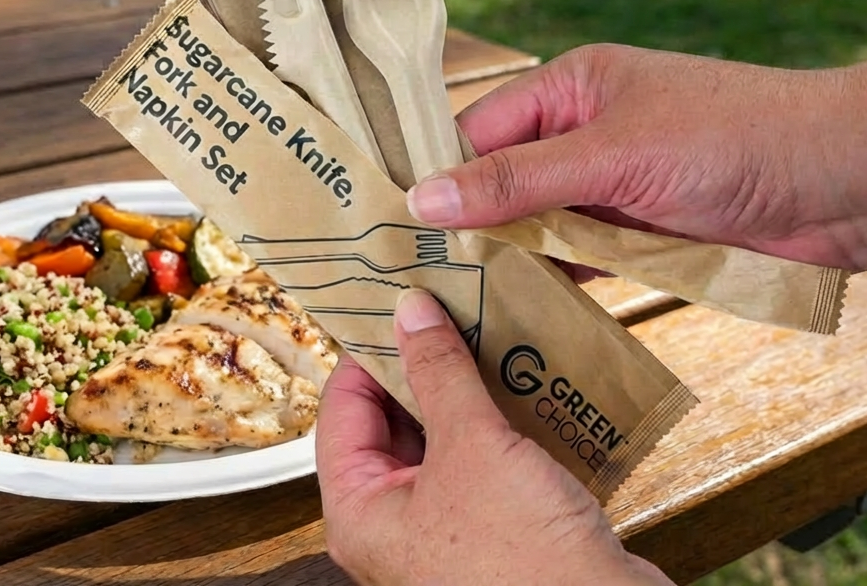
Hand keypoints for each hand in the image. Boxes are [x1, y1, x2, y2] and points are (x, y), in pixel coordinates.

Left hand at [316, 288, 672, 585]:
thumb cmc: (523, 562)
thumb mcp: (472, 447)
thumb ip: (438, 372)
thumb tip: (409, 313)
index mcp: (360, 512)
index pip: (342, 409)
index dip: (368, 353)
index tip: (394, 307)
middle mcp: (391, 524)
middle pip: (389, 421)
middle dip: (419, 367)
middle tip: (441, 314)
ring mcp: (440, 527)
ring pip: (438, 438)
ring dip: (461, 391)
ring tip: (480, 337)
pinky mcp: (488, 528)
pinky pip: (477, 459)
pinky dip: (492, 422)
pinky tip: (516, 384)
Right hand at [406, 45, 866, 270]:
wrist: (846, 181)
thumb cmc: (734, 136)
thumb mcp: (614, 153)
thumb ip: (520, 179)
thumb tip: (427, 195)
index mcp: (571, 88)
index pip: (480, 130)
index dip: (440, 175)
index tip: (395, 224)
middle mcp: (585, 134)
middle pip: (506, 183)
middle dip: (471, 227)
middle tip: (417, 277)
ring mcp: (614, 186)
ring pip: (541, 227)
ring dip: (514, 262)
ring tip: (460, 305)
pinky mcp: (643, 231)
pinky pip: (583, 259)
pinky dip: (559, 284)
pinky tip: (524, 314)